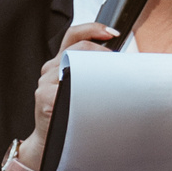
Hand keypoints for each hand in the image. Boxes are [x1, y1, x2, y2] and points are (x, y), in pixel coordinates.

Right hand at [24, 20, 118, 165]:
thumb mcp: (82, 87)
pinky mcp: (45, 97)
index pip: (74, 36)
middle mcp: (50, 69)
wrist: (51, 141)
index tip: (113, 33)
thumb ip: (95, 72)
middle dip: (102, 53)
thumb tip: (126, 64)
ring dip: (97, 72)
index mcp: (60, 62)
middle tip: (118, 63)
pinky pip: (67, 87)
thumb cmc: (70, 113)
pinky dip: (84, 89)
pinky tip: (93, 98)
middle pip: (78, 47)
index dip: (92, 29)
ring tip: (110, 83)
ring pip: (74, 65)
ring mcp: (45, 83)